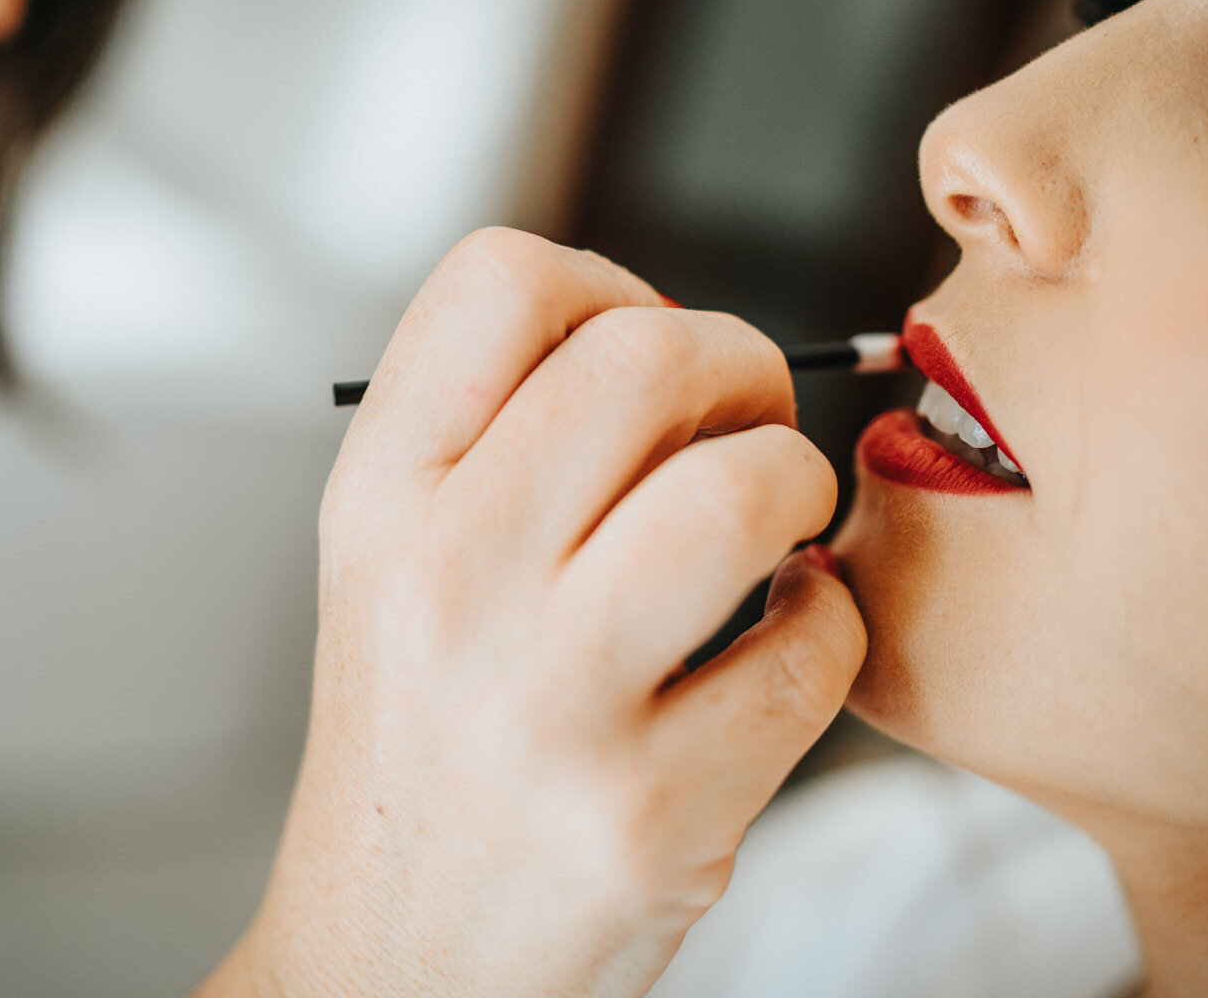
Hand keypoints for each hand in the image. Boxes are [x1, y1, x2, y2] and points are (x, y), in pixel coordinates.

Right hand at [201, 229, 866, 997]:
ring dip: (797, 489)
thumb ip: (494, 436)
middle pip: (649, 356)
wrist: (392, 965)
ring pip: (745, 489)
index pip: (501, 280)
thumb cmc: (424, 746)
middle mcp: (448, 584)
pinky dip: (828, 627)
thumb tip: (670, 329)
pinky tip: (781, 643)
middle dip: (745, 368)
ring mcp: (549, 703)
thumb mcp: (395, 568)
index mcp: (379, 503)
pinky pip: (814, 647)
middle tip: (747, 427)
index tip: (646, 347)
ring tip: (776, 535)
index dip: (613, 284)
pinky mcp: (649, 812)